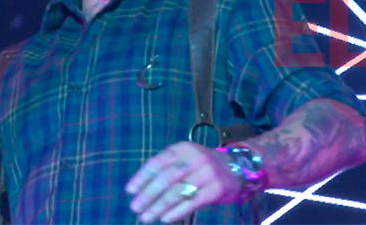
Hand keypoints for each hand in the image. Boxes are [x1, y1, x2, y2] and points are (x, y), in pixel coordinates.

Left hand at [126, 142, 241, 223]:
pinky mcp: (216, 189)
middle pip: (166, 178)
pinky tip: (165, 219)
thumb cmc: (202, 166)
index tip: (129, 191)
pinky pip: (192, 202)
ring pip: (177, 192)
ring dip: (158, 207)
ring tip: (146, 217)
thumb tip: (139, 189)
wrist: (236, 168)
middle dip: (148, 195)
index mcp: (183, 148)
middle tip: (135, 208)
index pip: (158, 162)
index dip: (142, 177)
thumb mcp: (185, 159)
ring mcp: (207, 173)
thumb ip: (166, 169)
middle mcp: (195, 158)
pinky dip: (176, 212)